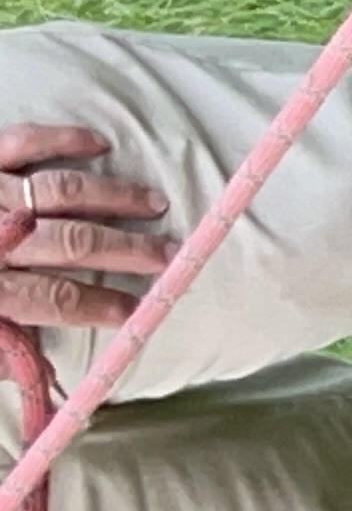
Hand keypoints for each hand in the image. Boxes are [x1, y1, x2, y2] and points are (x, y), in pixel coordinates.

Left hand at [0, 127, 175, 330]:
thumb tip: (37, 371)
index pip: (54, 300)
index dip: (101, 305)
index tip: (137, 309)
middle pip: (73, 243)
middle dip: (129, 250)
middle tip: (169, 254)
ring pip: (63, 190)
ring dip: (116, 196)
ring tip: (154, 203)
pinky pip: (24, 140)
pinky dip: (64, 139)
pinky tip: (99, 145)